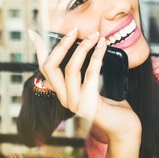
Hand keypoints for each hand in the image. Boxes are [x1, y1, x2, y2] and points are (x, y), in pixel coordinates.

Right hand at [28, 28, 140, 157]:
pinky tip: (102, 46)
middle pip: (50, 67)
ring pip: (70, 68)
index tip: (34, 32)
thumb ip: (83, 74)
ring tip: (95, 35)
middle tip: (76, 30)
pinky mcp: (88, 103)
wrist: (124, 127)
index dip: (39, 50)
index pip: (45, 69)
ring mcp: (74, 102)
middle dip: (62, 45)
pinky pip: (90, 73)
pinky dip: (96, 56)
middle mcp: (64, 98)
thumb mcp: (92, 86)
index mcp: (62, 92)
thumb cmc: (112, 104)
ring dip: (83, 47)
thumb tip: (80, 50)